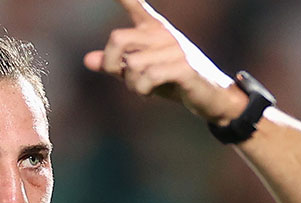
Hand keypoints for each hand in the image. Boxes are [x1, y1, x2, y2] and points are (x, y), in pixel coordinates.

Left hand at [85, 0, 247, 124]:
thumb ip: (116, 65)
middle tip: (120, 76)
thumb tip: (88, 60)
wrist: (211, 96)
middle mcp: (163, 33)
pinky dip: (143, 89)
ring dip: (131, 84)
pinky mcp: (184, 67)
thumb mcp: (140, 73)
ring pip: (132, 64)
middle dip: (111, 63)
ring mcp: (175, 49)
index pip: (135, 4)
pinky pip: (149, 76)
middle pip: (117, 38)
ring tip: (143, 88)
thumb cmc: (173, 82)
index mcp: (152, 29)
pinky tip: (149, 91)